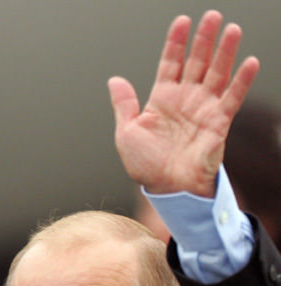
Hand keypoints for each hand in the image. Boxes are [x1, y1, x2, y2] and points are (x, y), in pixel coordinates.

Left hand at [108, 10, 259, 196]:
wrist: (168, 189)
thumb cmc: (146, 166)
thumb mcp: (127, 133)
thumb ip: (124, 105)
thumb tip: (114, 80)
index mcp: (161, 100)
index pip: (170, 63)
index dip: (176, 43)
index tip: (182, 21)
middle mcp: (184, 101)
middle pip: (196, 62)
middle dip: (204, 39)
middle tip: (212, 16)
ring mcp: (203, 110)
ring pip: (217, 74)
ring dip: (225, 52)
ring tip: (231, 29)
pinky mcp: (219, 123)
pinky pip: (232, 99)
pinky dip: (242, 81)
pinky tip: (249, 62)